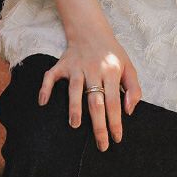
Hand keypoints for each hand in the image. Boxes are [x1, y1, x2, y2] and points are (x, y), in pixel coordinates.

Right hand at [37, 26, 142, 151]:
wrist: (91, 31)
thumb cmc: (112, 54)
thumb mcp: (129, 67)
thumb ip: (134, 89)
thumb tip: (129, 111)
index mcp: (111, 71)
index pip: (113, 101)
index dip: (115, 121)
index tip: (116, 139)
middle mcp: (94, 69)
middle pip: (95, 100)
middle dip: (98, 124)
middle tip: (100, 145)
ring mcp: (76, 67)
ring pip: (74, 88)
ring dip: (74, 106)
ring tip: (75, 125)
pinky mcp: (62, 64)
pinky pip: (51, 76)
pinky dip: (45, 88)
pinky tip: (43, 102)